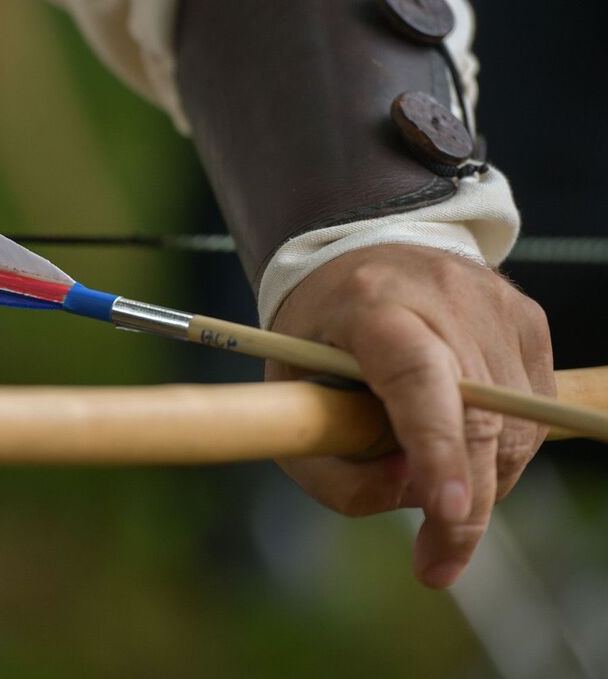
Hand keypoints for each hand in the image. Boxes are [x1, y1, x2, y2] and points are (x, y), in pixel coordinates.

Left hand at [268, 244, 552, 587]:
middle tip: (436, 562)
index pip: (414, 376)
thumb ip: (334, 465)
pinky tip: (457, 445)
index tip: (444, 509)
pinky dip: (498, 450)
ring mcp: (496, 307)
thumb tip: (412, 498)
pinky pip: (530, 415)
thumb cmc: (316, 338)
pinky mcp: (529, 322)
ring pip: (515, 427)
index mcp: (369, 305)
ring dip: (481, 482)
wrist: (360, 255)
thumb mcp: (289, 398)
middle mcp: (443, 298)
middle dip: (465, 505)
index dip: (434, 446)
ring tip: (433, 487)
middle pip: (477, 415)